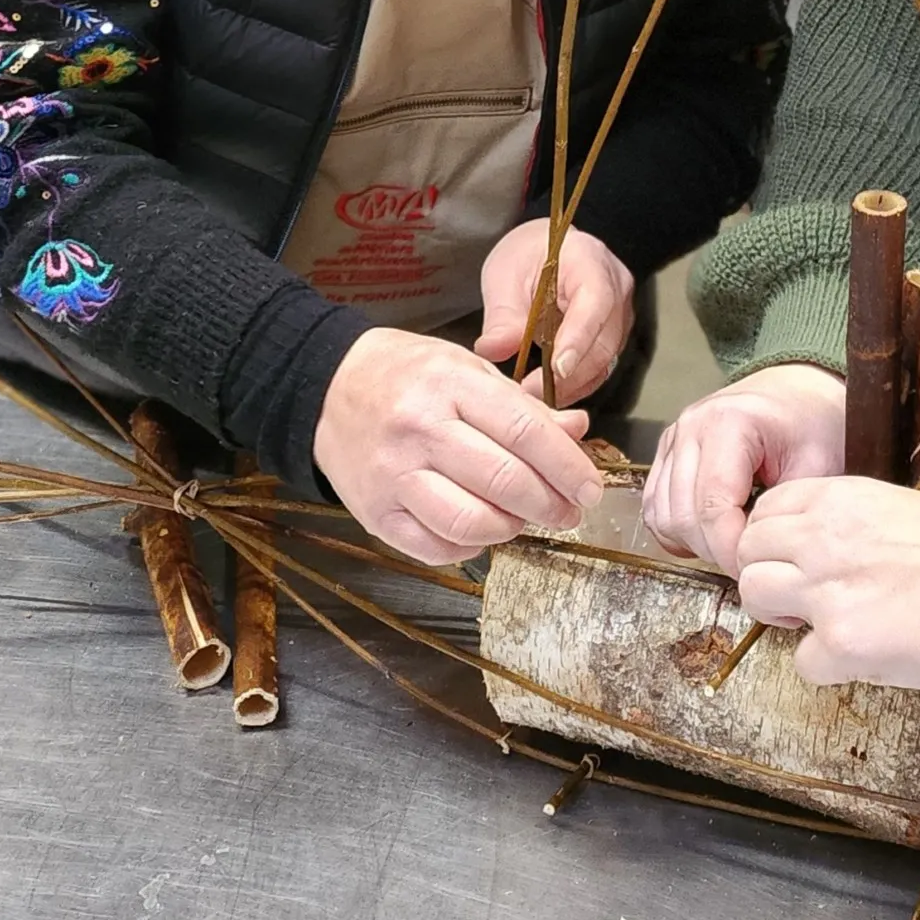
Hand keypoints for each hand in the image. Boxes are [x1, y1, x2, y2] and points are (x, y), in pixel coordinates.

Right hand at [313, 325, 603, 565]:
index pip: (525, 431)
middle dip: (550, 504)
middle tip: (569, 511)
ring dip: (511, 528)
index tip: (591, 488)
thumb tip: (577, 432)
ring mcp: (393, 475)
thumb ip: (522, 406)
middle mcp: (420, 430)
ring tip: (522, 518)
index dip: (568, 466)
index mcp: (450, 384)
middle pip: (503, 480)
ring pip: (470, 521)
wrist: (328, 388)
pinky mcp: (374, 513)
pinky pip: (434, 547)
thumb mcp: (468, 371)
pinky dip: (470, 546)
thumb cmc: (408, 374)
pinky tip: (482, 530)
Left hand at [473, 219, 634, 402]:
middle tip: (531, 392)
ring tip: (535, 396)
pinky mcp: (614, 335)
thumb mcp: (504, 276)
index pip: (594, 302)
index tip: (556, 369)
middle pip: (604, 340)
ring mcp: (619, 313)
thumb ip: (501, 315)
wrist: (544, 251)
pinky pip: (601, 366)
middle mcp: (615, 287)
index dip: (577, 339)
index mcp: (589, 260)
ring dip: (572, 384)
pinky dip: (576, 384)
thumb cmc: (528, 256)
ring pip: (605, 360)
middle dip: (569, 374)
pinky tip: (549, 391)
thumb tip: (493, 348)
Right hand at [640, 364, 846, 575]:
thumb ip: (786, 512)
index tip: (756, 567)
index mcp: (728, 423)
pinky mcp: (667, 452)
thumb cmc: (812, 423)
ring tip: (734, 543)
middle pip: (684, 516)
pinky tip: (711, 532)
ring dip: (696, 543)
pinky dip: (679, 530)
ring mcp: (674, 438)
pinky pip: (656, 507)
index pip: (714, 507)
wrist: (797, 391)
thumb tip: (759, 556)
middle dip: (716, 550)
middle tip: (750, 559)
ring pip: (663, 516)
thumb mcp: (818, 465)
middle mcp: (691, 427)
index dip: (731, 550)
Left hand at [736, 478, 919, 690]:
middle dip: (766, 576)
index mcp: (836, 500)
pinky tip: (857, 657)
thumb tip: (813, 548)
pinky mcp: (843, 642)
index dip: (772, 540)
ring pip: (755, 596)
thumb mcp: (892, 507)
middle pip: (747, 552)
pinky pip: (801, 661)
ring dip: (779, 616)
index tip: (793, 558)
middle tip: (800, 597)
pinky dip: (823, 665)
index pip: (764, 512)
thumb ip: (843, 521)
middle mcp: (821, 539)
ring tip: (819, 625)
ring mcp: (827, 591)